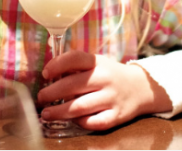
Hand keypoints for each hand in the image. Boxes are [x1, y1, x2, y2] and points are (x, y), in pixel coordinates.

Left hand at [39, 51, 170, 130]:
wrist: (140, 88)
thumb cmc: (110, 75)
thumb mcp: (96, 63)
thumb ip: (76, 66)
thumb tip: (49, 73)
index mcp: (98, 63)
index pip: (75, 58)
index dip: (57, 65)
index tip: (45, 74)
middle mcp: (105, 79)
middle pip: (72, 85)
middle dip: (51, 93)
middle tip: (41, 98)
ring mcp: (111, 98)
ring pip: (80, 107)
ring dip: (59, 111)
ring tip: (46, 113)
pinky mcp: (116, 116)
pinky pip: (93, 122)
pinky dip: (80, 122)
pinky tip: (72, 120)